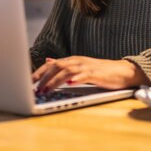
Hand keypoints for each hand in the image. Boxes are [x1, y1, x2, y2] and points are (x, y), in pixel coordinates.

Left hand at [32, 56, 148, 92]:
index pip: (52, 65)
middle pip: (57, 67)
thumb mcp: (79, 66)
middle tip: (34, 88)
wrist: (122, 71)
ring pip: (67, 71)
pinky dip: (76, 78)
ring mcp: (87, 67)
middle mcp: (77, 61)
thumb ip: (64, 65)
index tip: (29, 82)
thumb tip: (48, 61)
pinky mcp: (96, 74)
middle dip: (44, 77)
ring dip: (55, 81)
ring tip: (47, 90)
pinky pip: (84, 75)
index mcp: (72, 60)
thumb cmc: (100, 71)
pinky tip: (69, 84)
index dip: (39, 72)